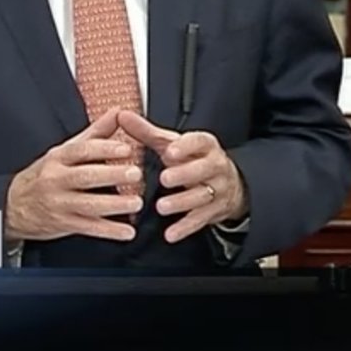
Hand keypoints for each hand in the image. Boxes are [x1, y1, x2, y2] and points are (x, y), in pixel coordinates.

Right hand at [4, 108, 142, 241]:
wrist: (14, 206)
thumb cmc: (45, 175)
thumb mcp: (65, 150)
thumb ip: (95, 133)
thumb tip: (118, 112)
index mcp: (58, 158)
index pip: (82, 150)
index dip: (104, 148)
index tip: (126, 148)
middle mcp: (57, 179)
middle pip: (85, 176)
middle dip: (112, 175)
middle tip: (135, 173)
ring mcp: (59, 203)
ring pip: (88, 204)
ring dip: (114, 205)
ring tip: (136, 202)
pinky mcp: (64, 224)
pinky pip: (89, 228)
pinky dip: (109, 231)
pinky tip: (127, 231)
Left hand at [117, 110, 245, 243]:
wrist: (228, 183)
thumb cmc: (193, 159)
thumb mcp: (173, 144)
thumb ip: (147, 132)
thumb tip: (121, 116)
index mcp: (204, 146)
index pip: (199, 142)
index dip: (186, 146)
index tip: (171, 151)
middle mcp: (214, 166)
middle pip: (203, 169)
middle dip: (185, 174)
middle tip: (165, 178)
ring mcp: (217, 189)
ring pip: (202, 196)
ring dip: (181, 203)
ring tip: (162, 207)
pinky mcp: (214, 211)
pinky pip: (200, 220)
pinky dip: (184, 228)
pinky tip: (170, 234)